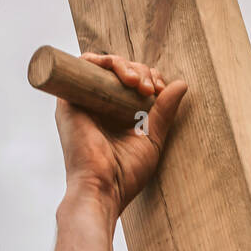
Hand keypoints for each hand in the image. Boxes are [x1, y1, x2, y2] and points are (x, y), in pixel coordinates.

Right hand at [55, 52, 186, 215]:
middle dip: (141, 71)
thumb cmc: (125, 175)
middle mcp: (96, 106)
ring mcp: (82, 101)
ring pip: (104, 65)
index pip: (131, 82)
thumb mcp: (152, 139)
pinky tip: (125, 77)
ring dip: (126, 66)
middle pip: (119, 71)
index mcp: (114, 116)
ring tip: (139, 84)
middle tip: (151, 90)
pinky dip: (105, 61)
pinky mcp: (69, 99)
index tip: (161, 92)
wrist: (103, 189)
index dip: (149, 78)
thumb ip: (164, 112)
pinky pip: (83, 64)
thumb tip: (181, 84)